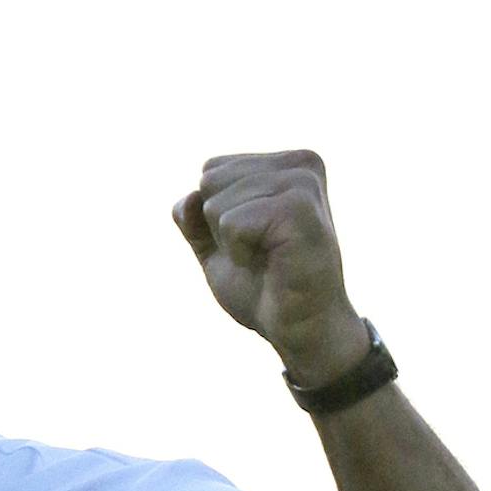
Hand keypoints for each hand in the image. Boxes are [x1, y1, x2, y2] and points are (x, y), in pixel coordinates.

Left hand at [172, 150, 369, 386]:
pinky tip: (273, 262)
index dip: (216, 217)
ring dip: (231, 243)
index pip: (211, 169)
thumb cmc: (264, 287)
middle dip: (220, 227)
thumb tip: (188, 198)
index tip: (253, 240)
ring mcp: (302, 183)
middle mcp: (300, 163)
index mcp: (286, 163)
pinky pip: (232, 223)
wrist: (299, 327)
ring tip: (268, 257)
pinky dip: (239, 253)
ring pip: (216, 202)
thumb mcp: (216, 246)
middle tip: (260, 252)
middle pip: (210, 180)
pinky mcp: (300, 209)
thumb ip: (193, 218)